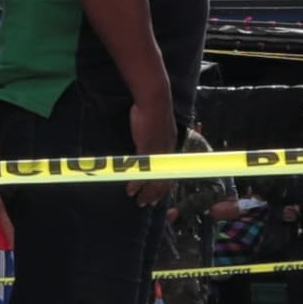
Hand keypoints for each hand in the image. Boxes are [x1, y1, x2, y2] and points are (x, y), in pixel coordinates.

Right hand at [126, 86, 176, 204]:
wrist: (154, 99)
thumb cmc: (153, 109)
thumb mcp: (156, 127)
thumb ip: (153, 138)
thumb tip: (146, 144)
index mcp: (171, 148)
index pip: (169, 172)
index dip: (163, 186)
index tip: (157, 196)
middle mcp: (168, 153)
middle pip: (164, 179)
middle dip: (155, 194)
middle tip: (146, 204)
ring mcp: (159, 152)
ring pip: (154, 178)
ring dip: (146, 191)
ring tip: (137, 200)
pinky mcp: (148, 148)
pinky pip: (143, 170)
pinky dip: (137, 181)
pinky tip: (131, 188)